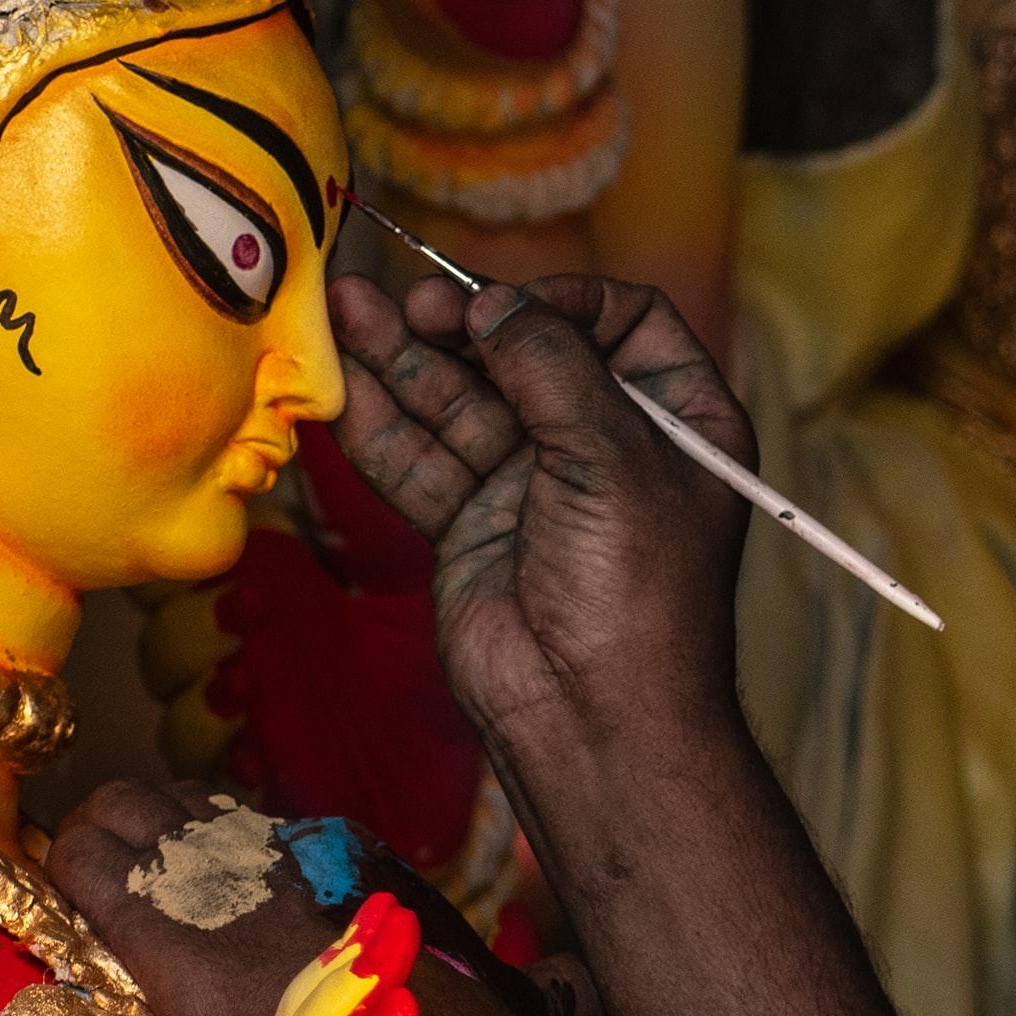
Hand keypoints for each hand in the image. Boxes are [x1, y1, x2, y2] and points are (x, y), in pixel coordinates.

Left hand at [52, 787, 586, 1015]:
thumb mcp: (518, 1013)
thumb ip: (550, 995)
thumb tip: (601, 1001)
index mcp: (355, 864)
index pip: (267, 832)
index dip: (228, 858)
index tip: (209, 889)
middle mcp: (289, 853)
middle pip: (196, 815)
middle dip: (156, 845)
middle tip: (131, 887)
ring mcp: (223, 882)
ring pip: (132, 819)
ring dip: (106, 848)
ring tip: (84, 877)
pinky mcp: (163, 929)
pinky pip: (89, 865)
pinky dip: (67, 868)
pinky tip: (53, 876)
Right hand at [325, 273, 752, 746]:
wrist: (593, 714)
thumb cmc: (636, 585)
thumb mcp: (612, 453)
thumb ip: (551, 365)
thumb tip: (494, 305)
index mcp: (678, 417)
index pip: (625, 321)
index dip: (564, 301)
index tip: (504, 305)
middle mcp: (608, 442)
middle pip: (527, 354)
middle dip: (463, 324)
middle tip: (408, 303)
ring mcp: (535, 483)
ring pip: (462, 402)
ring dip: (403, 357)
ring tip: (344, 308)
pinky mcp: (474, 524)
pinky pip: (422, 458)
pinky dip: (379, 421)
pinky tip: (337, 379)